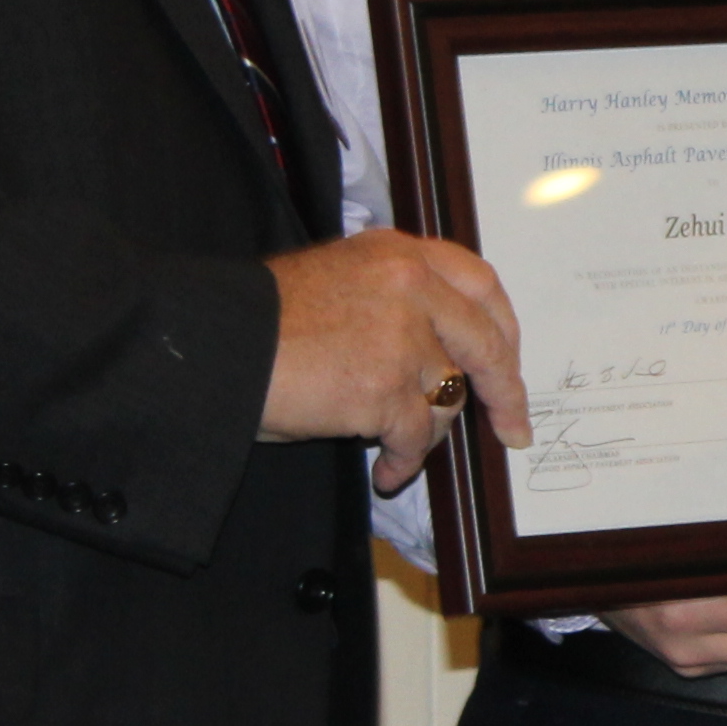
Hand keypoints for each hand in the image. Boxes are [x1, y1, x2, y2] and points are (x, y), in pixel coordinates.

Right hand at [262, 230, 527, 493]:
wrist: (215, 343)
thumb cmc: (263, 319)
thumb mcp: (337, 278)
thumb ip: (393, 297)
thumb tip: (437, 350)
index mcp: (399, 253)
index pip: (480, 285)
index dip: (503, 329)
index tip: (509, 361)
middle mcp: (410, 287)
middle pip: (485, 344)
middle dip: (505, 393)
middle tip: (510, 425)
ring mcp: (401, 338)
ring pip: (448, 397)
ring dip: (428, 433)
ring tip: (398, 450)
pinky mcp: (384, 389)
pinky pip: (415, 437)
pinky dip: (405, 462)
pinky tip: (387, 471)